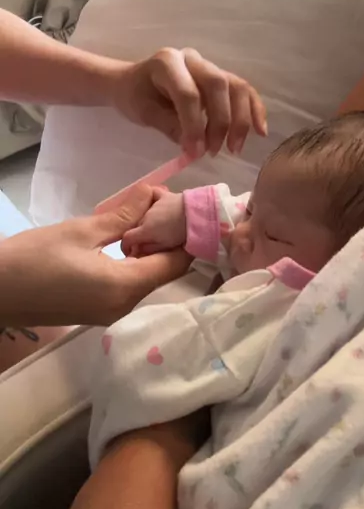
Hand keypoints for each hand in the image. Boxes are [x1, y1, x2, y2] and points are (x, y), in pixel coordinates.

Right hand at [0, 185, 192, 327]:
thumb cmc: (34, 258)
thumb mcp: (81, 231)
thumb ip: (123, 216)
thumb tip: (151, 194)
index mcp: (125, 288)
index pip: (175, 263)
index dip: (185, 235)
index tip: (181, 208)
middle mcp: (125, 307)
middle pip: (164, 272)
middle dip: (167, 238)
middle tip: (159, 204)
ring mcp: (112, 313)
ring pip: (148, 278)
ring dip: (151, 249)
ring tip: (143, 215)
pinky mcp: (99, 312)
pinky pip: (130, 286)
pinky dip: (135, 263)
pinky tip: (126, 239)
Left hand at [111, 47, 266, 156]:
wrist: (133, 83)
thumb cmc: (135, 96)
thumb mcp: (143, 112)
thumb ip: (168, 125)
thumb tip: (196, 146)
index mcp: (168, 62)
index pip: (188, 93)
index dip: (193, 125)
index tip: (195, 153)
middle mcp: (192, 59)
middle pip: (218, 85)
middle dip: (220, 122)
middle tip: (214, 151)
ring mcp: (210, 66)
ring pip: (236, 87)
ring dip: (240, 120)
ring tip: (234, 148)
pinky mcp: (221, 78)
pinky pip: (244, 91)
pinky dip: (254, 111)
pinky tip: (260, 132)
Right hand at [122, 189, 185, 256]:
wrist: (196, 215)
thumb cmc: (181, 234)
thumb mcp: (164, 246)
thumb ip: (148, 249)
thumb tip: (136, 251)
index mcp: (144, 230)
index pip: (127, 238)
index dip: (126, 246)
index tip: (131, 251)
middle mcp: (145, 216)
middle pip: (137, 226)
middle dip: (139, 234)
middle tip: (148, 240)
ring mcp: (153, 205)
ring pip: (144, 213)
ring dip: (147, 220)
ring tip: (157, 225)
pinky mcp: (163, 195)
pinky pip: (152, 194)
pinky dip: (151, 198)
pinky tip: (154, 202)